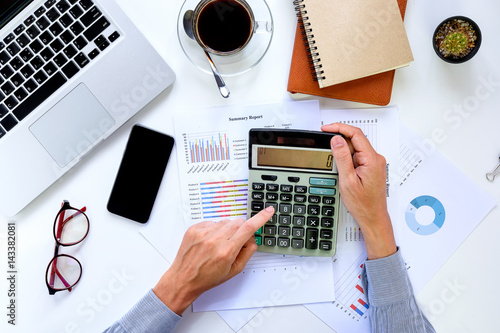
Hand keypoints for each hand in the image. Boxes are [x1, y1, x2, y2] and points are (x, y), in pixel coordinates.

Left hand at [153, 206, 274, 314]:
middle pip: (238, 223)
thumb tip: (252, 238)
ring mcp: (203, 233)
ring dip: (227, 230)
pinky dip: (214, 229)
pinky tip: (209, 241)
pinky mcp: (194, 229)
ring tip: (219, 244)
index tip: (268, 210)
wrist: (184, 279)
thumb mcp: (234, 270)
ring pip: (225, 221)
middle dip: (241, 230)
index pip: (248, 228)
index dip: (261, 218)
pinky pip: (212, 222)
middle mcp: (214, 240)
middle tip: (235, 242)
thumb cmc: (208, 277)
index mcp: (226, 251)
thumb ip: (248, 252)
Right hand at [321, 123, 395, 259]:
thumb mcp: (348, 181)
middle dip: (339, 138)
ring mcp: (374, 163)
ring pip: (355, 148)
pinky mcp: (371, 167)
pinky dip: (347, 157)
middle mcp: (375, 159)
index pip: (355, 134)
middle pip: (355, 139)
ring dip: (343, 150)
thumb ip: (342, 158)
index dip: (339, 127)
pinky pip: (357, 156)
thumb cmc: (363, 205)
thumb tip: (336, 139)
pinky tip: (341, 168)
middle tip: (325, 142)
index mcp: (372, 159)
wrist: (373, 217)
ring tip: (335, 165)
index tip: (326, 128)